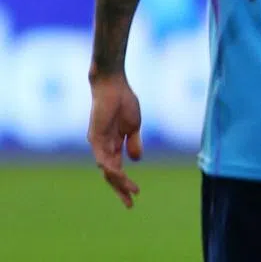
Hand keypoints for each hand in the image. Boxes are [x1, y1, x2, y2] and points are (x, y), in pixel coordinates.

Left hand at [88, 74, 142, 207]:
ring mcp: (98, 143)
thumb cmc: (124, 102)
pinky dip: (110, 167)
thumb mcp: (134, 126)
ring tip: (131, 190)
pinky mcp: (95, 136)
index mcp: (113, 145)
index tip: (136, 195)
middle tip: (130, 204)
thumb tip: (136, 160)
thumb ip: (134, 143)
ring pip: (107, 169)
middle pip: (111, 174)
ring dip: (119, 181)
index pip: (118, 170)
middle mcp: (103, 148)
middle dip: (120, 189)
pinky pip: (102, 157)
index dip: (125, 183)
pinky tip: (119, 174)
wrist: (114, 85)